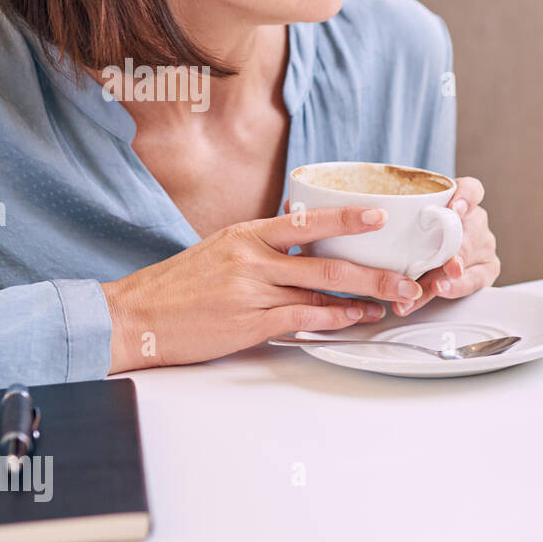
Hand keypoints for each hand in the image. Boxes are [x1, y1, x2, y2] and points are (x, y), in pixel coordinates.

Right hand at [100, 206, 430, 373]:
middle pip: (326, 263)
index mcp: (246, 235)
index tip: (379, 217)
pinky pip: (302, 319)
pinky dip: (334, 319)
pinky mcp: (248, 324)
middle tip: (406, 277)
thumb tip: (304, 239)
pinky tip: (356, 319)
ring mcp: (251, 292)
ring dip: (363, 299)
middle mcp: (252, 259)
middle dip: (374, 272)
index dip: (347, 218)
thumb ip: (263, 245)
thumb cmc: (179, 286)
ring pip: (320, 292)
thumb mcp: (220, 250)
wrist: (136, 316)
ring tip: (392, 300)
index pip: (307, 221)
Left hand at [393, 176, 500, 316]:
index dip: (465, 197)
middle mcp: (474, 223)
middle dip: (455, 249)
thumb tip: (378, 238)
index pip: (471, 190)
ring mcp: (481, 246)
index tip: (454, 209)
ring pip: (470, 258)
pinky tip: (442, 291)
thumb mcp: (410, 229)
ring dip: (453, 275)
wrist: (430, 258)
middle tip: (446, 263)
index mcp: (459, 203)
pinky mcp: (484, 270)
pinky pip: (475, 280)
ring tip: (436, 286)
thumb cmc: (417, 237)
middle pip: (470, 230)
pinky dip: (457, 287)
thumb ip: (403, 233)